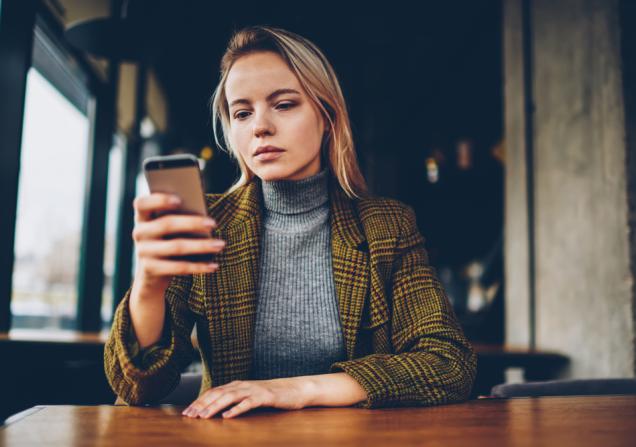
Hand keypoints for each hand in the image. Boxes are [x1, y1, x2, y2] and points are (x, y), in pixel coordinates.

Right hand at [132, 193, 225, 288]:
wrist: (152, 274)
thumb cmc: (168, 241)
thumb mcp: (170, 228)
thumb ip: (181, 216)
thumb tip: (204, 215)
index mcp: (143, 217)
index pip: (142, 204)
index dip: (158, 200)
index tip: (179, 200)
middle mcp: (139, 233)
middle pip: (166, 224)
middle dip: (192, 223)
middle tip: (213, 223)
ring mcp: (143, 252)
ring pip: (176, 247)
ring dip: (201, 246)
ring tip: (220, 244)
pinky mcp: (151, 270)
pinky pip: (178, 267)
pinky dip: (199, 266)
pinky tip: (214, 265)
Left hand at [182, 378, 310, 418]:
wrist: (293, 389)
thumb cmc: (269, 395)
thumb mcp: (248, 396)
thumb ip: (234, 400)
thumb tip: (216, 410)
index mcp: (236, 385)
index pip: (213, 392)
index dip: (199, 401)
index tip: (186, 412)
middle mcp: (242, 385)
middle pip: (217, 393)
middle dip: (201, 405)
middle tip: (189, 416)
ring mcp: (253, 390)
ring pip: (229, 397)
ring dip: (214, 407)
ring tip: (203, 416)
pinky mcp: (264, 397)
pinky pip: (248, 403)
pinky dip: (236, 409)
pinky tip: (227, 416)